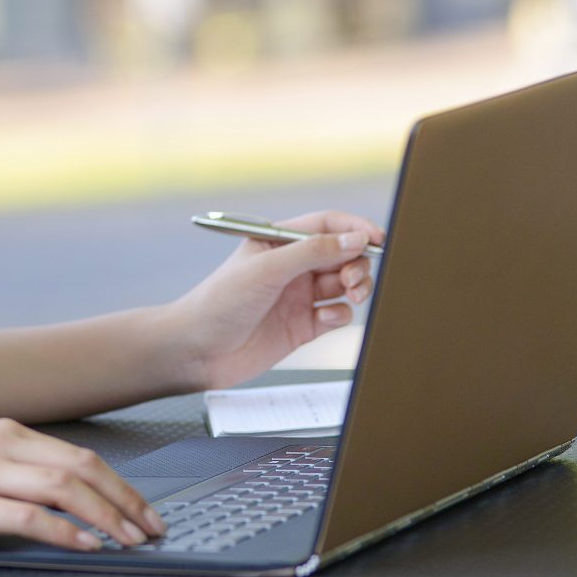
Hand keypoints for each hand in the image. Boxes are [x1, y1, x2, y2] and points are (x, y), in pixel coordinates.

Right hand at [0, 417, 166, 560]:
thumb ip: (19, 478)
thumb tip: (75, 504)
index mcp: (4, 433)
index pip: (79, 455)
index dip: (120, 485)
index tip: (145, 510)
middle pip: (80, 468)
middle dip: (124, 500)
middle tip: (151, 528)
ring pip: (63, 488)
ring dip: (106, 516)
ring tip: (129, 539)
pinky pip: (30, 517)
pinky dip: (66, 532)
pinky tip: (87, 545)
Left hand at [162, 209, 385, 392]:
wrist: (198, 351)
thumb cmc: (219, 302)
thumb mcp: (266, 268)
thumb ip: (312, 252)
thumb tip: (357, 239)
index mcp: (278, 241)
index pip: (327, 225)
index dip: (355, 229)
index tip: (378, 239)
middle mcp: (292, 266)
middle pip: (343, 254)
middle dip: (357, 263)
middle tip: (351, 280)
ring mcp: (299, 296)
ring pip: (345, 284)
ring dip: (356, 286)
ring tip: (351, 296)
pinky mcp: (303, 326)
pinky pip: (337, 314)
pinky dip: (340, 315)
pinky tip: (325, 320)